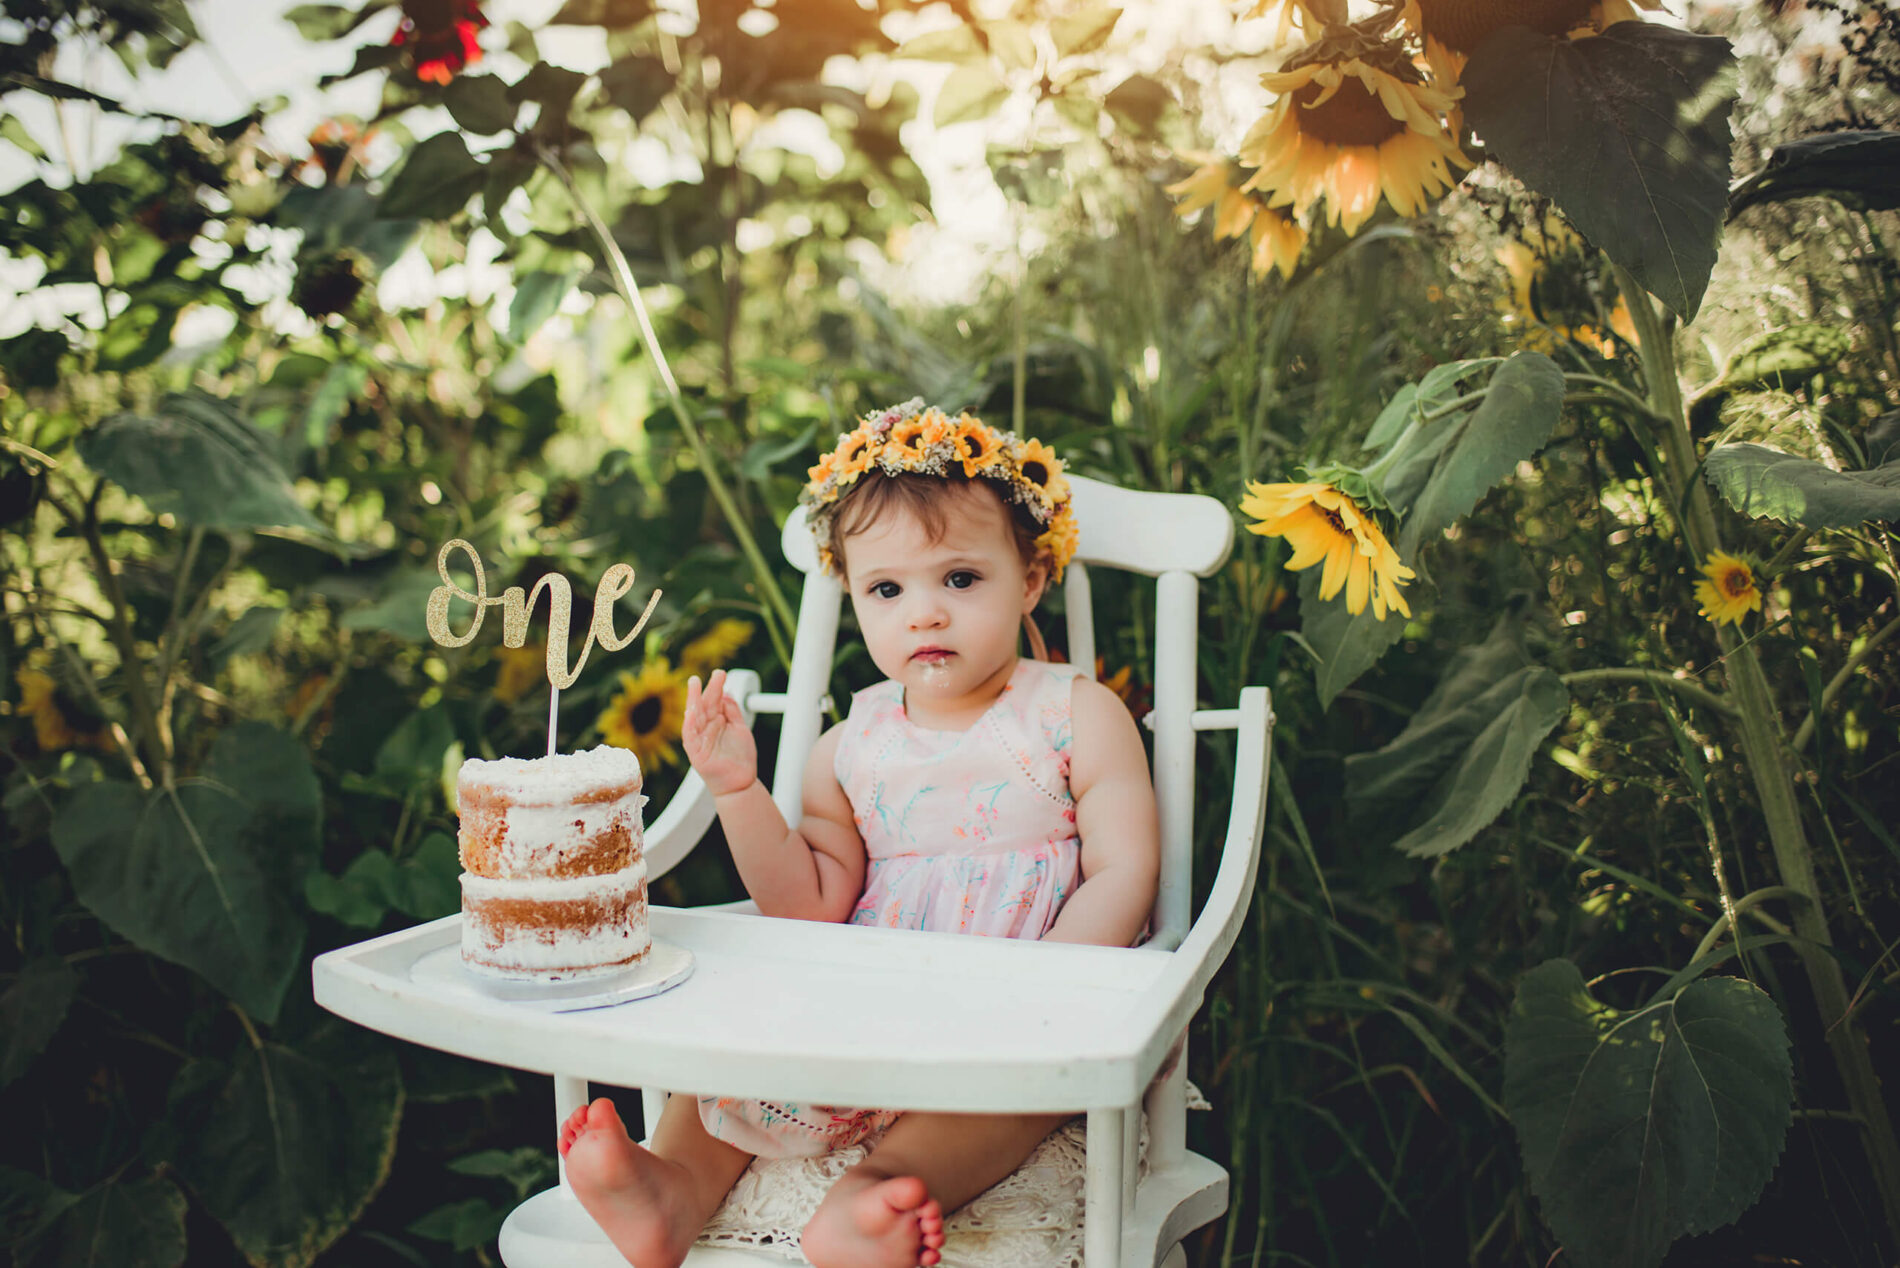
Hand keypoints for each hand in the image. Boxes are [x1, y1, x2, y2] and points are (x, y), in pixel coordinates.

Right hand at [683, 669, 758, 797]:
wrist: (741, 783)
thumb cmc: (740, 758)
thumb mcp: (740, 728)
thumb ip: (733, 711)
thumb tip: (727, 693)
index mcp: (715, 722)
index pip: (713, 701)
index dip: (716, 687)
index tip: (720, 674)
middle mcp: (706, 729)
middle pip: (704, 706)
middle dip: (707, 689)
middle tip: (713, 674)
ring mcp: (700, 740)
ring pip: (694, 717)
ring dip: (693, 700)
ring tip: (694, 685)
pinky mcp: (696, 753)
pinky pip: (690, 737)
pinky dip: (690, 724)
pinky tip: (691, 712)